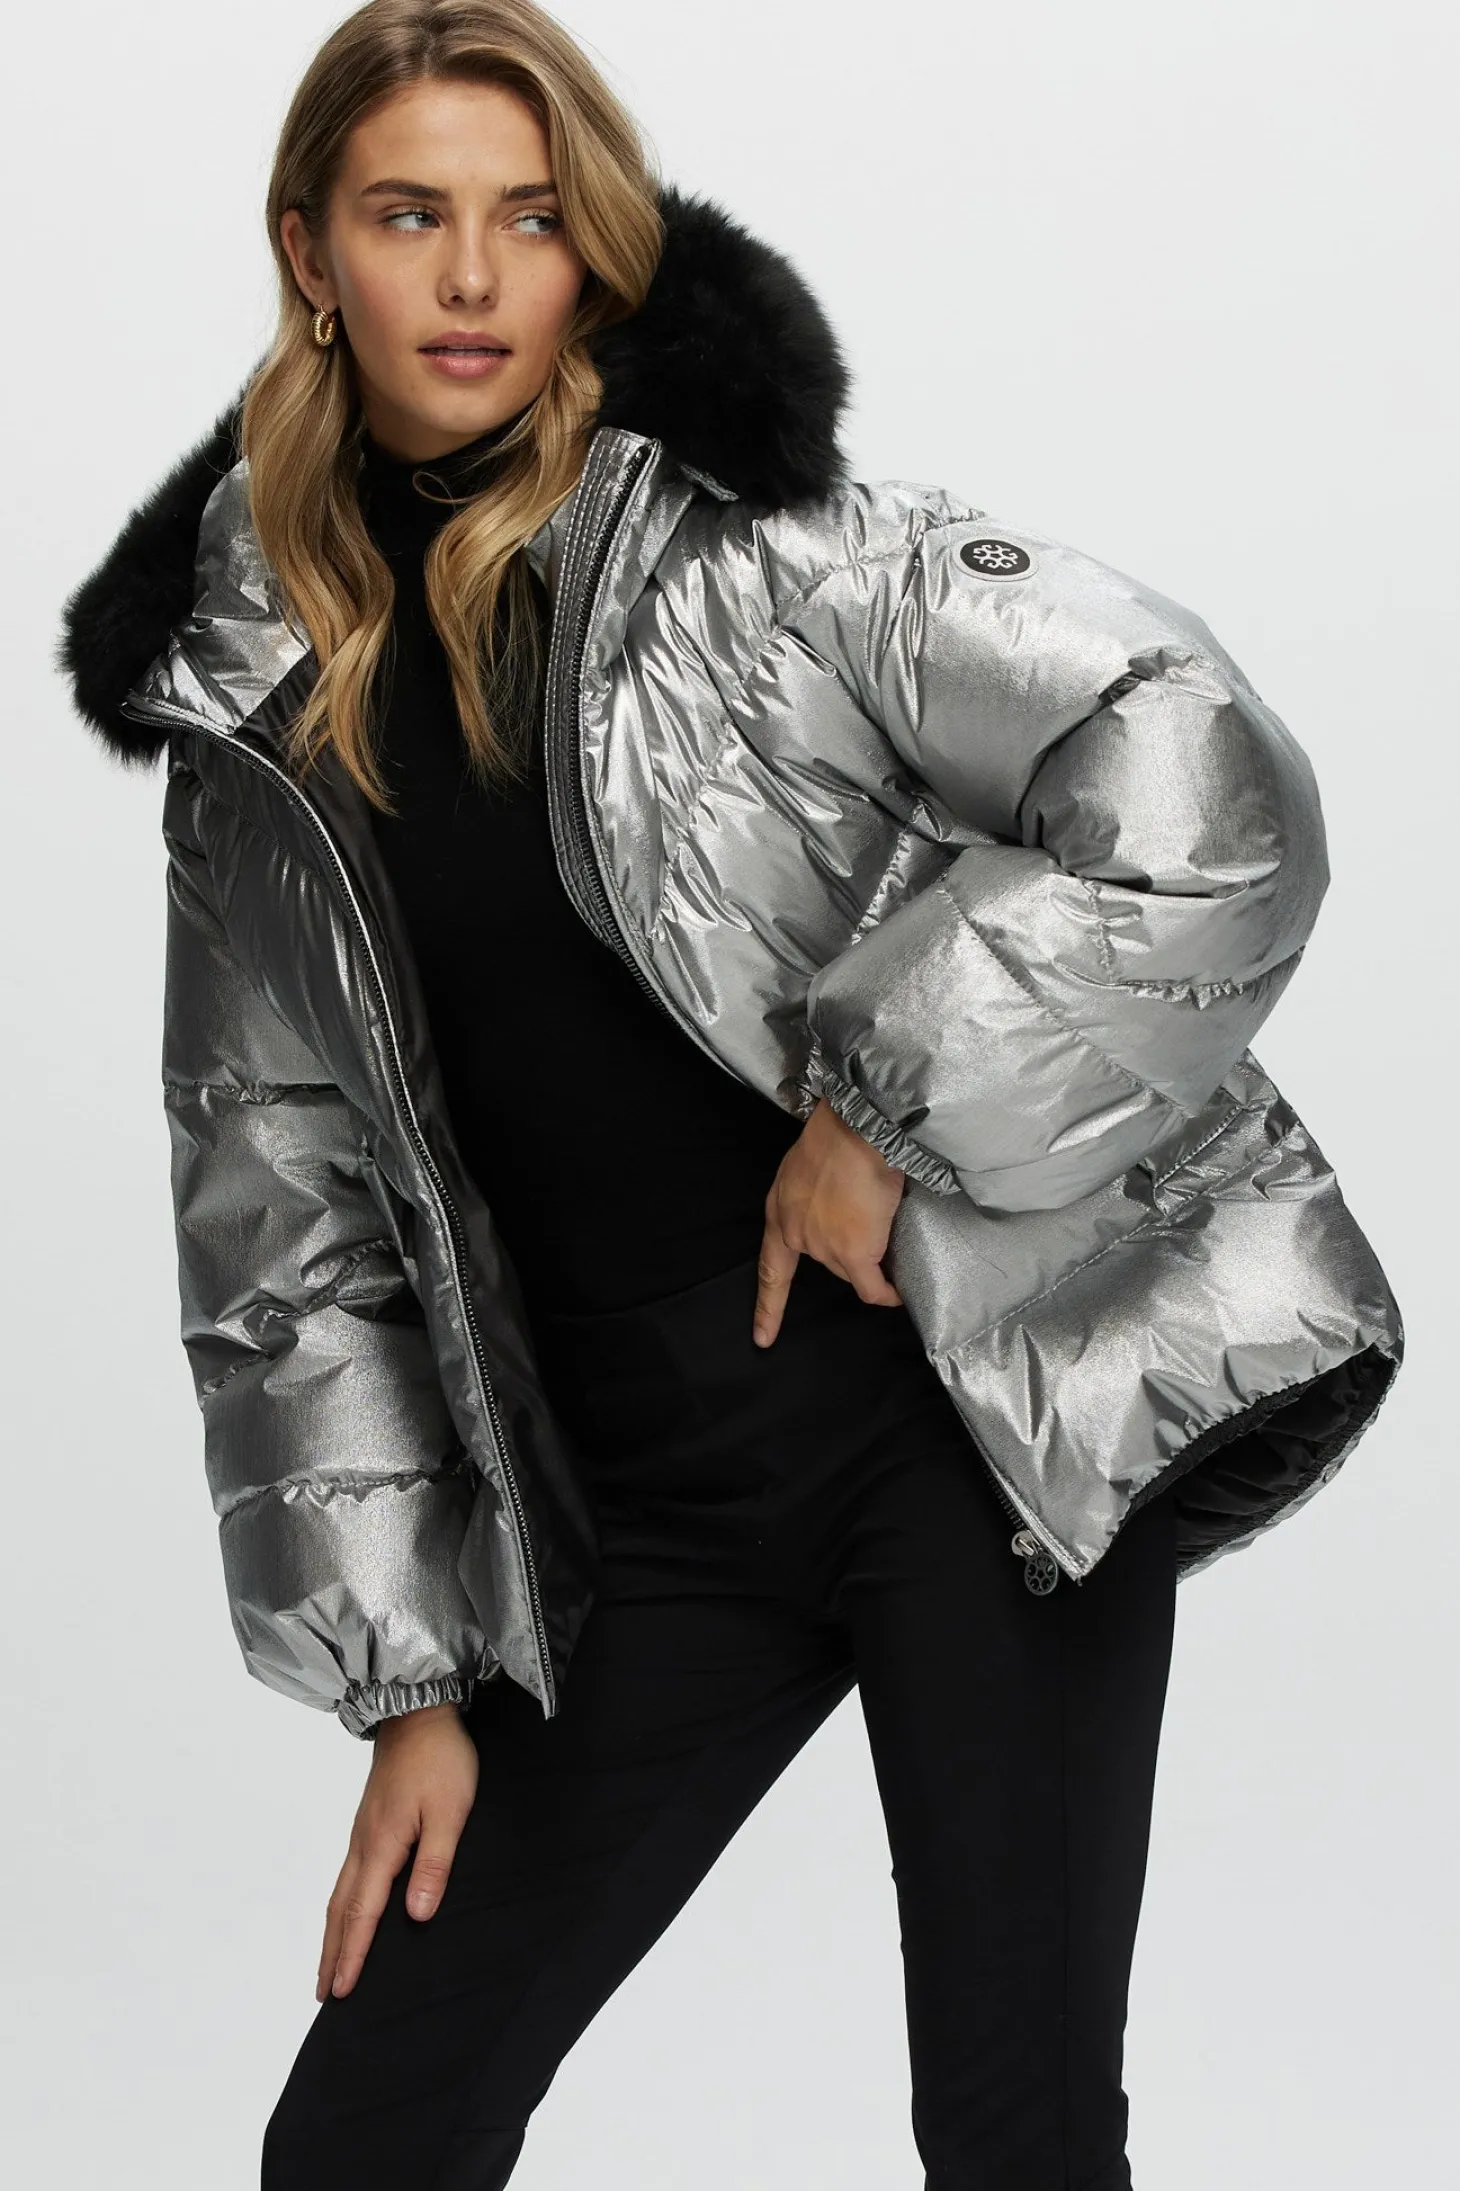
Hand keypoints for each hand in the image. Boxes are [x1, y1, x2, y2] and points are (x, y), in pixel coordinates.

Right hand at [316, 1700, 478, 2000]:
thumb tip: (416, 1914)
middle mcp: (364, 1843)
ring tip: (328, 1963)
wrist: (419, 1710)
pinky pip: (348, 1874)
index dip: (354, 1954)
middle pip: (341, 1909)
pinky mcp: (369, 1820)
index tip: (342, 1991)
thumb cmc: (440, 1759)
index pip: (364, 1912)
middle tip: (323, 1993)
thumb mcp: (450, 1811)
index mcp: (382, 1845)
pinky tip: (348, 1910)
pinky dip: (341, 1905)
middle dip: (332, 1952)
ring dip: (332, 1931)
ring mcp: (362, 1831)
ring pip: (340, 1892)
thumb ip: (435, 1863)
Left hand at [754, 1096, 907, 1344]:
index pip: (771, 1269)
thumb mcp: (805, 1170)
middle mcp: (796, 1235)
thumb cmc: (837, 1136)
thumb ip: (812, 1198)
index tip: (762, 1336)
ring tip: (890, 1227)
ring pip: (851, 1270)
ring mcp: (823, 1247)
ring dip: (871, 1259)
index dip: (767, 1305)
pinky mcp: (853, 1253)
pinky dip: (885, 1294)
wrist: (858, 1131)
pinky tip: (897, 1295)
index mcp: (779, 1214)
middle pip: (826, 1263)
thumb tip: (837, 1211)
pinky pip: (871, 1287)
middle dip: (848, 1250)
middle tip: (870, 1218)